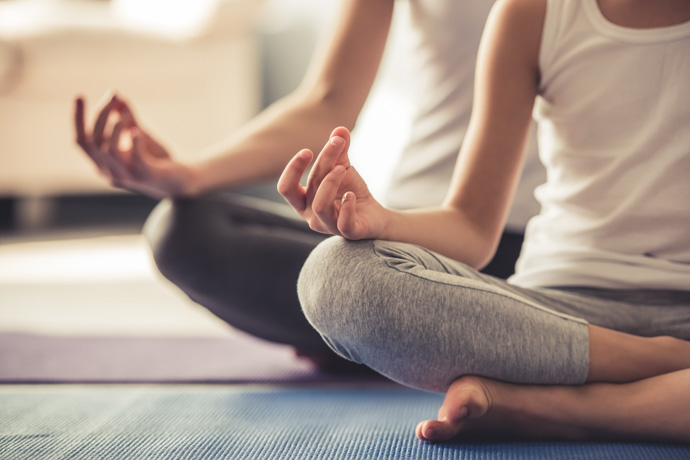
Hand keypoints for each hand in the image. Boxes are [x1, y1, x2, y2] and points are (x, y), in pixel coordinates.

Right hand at [74, 93, 198, 197]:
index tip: (80, 95)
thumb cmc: (158, 159)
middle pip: (93, 142)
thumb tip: (116, 95)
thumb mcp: (140, 135)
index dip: (78, 119)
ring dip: (116, 126)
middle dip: (101, 115)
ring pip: (109, 149)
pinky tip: (138, 130)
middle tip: (113, 98)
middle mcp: (110, 173)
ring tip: (127, 114)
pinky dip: (134, 140)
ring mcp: (127, 177)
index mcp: (103, 164)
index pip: (81, 141)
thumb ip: (127, 118)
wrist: (183, 181)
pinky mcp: (146, 176)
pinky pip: (135, 157)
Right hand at [278, 126, 388, 239]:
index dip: (293, 169)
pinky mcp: (348, 232)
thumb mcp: (342, 168)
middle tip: (335, 145)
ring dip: (331, 182)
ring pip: (320, 206)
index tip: (308, 151)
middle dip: (320, 165)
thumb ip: (338, 150)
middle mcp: (311, 216)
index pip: (286, 188)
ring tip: (344, 169)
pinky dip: (347, 206)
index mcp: (304, 201)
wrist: (374, 215)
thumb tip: (340, 129)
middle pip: (308, 189)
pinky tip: (352, 195)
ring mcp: (329, 226)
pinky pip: (343, 223)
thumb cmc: (350, 192)